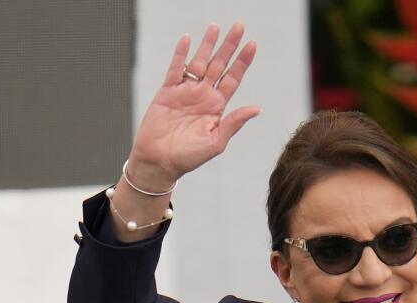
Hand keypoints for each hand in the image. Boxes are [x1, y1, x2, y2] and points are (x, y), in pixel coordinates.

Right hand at [127, 23, 260, 189]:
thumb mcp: (216, 142)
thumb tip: (257, 108)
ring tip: (216, 27)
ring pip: (199, 62)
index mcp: (217, 107)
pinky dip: (181, 54)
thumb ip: (234, 122)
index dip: (243, 61)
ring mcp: (185, 92)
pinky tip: (188, 40)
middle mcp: (203, 96)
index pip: (233, 78)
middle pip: (219, 65)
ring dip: (207, 45)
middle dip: (229, 46)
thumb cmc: (188, 157)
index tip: (253, 44)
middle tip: (239, 26)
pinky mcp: (167, 92)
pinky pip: (175, 69)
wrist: (159, 162)